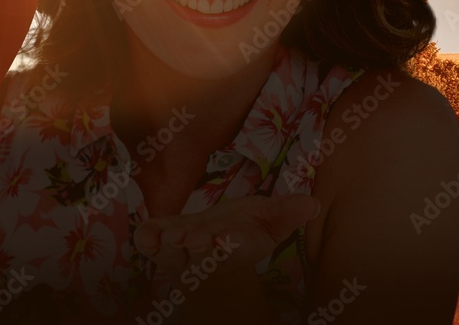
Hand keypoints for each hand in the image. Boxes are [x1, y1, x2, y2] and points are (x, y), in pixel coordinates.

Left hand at [133, 194, 319, 321]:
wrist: (212, 249)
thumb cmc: (243, 230)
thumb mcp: (268, 221)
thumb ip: (287, 213)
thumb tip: (312, 203)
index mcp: (234, 247)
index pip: (233, 249)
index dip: (230, 244)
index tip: (228, 237)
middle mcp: (205, 255)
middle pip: (202, 256)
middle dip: (199, 248)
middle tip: (196, 238)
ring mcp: (179, 253)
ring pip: (172, 255)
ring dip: (171, 246)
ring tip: (172, 235)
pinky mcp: (158, 245)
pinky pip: (148, 246)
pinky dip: (146, 240)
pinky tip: (147, 230)